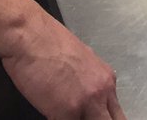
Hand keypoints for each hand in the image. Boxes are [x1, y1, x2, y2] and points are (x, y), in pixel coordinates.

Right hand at [1, 12, 125, 119]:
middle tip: (80, 117)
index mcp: (106, 79)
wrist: (30, 35)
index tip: (93, 117)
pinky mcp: (67, 112)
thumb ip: (89, 81)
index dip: (103, 117)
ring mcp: (86, 103)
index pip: (116, 113)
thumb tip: (85, 94)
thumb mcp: (80, 60)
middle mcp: (101, 91)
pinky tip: (50, 112)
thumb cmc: (47, 42)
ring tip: (65, 114)